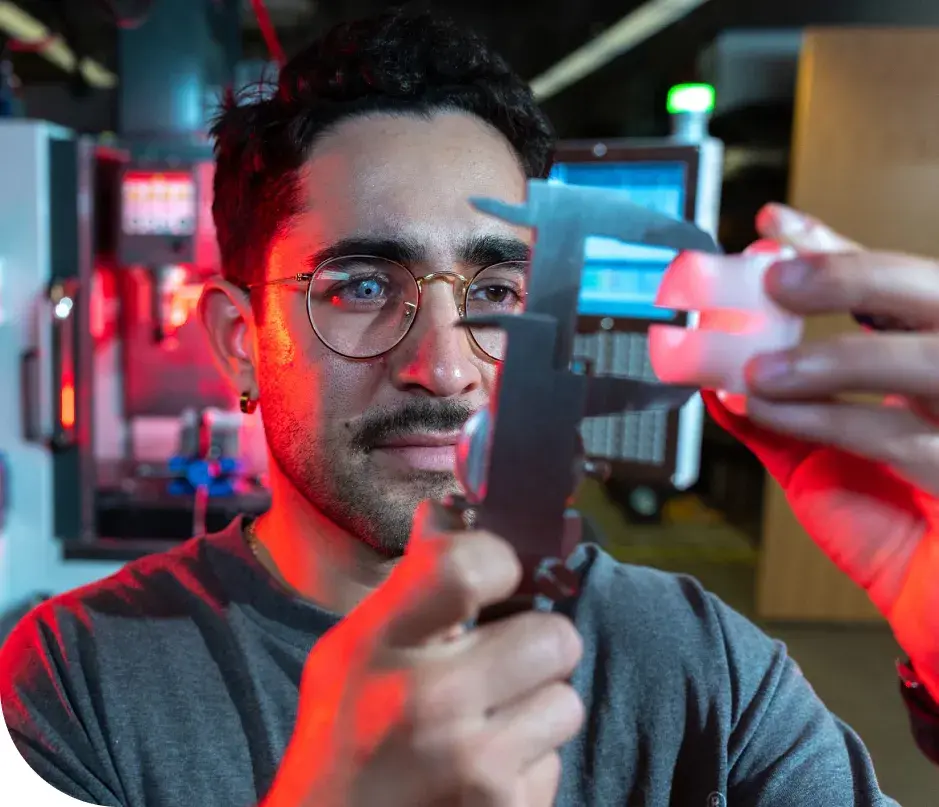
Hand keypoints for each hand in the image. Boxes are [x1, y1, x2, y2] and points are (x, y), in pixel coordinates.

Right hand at [265, 501, 584, 806]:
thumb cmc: (343, 735)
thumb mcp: (351, 650)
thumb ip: (408, 584)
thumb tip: (446, 509)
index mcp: (376, 644)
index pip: (468, 565)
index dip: (501, 561)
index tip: (498, 578)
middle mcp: (424, 701)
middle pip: (553, 636)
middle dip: (537, 646)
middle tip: (504, 662)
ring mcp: (470, 765)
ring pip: (566, 702)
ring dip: (538, 709)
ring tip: (490, 722)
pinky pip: (555, 763)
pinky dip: (529, 763)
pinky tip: (483, 771)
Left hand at [704, 203, 938, 698]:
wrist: (933, 594)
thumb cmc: (888, 517)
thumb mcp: (822, 456)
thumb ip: (780, 414)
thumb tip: (718, 378)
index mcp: (925, 351)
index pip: (884, 280)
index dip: (829, 245)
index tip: (770, 224)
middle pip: (924, 291)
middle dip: (848, 275)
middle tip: (775, 275)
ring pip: (922, 357)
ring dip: (832, 357)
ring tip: (760, 369)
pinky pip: (894, 435)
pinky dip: (823, 418)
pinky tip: (769, 412)